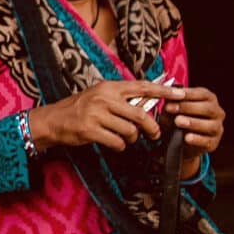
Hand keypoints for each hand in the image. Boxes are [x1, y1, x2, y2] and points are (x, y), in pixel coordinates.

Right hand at [30, 80, 180, 151]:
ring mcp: (96, 114)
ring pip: (130, 130)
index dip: (163, 90)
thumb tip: (150, 102)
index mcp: (109, 88)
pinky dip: (120, 145)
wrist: (52, 120)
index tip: (181, 93)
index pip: (142, 87)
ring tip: (125, 138)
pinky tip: (114, 143)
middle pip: (140, 114)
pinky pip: (117, 142)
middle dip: (151, 127)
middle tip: (155, 133)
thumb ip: (122, 98)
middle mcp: (104, 99)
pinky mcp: (90, 130)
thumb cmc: (79, 109)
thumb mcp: (100, 96)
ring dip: (132, 138)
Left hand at [169, 86, 223, 156]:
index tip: (173, 93)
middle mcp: (216, 113)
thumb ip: (171, 104)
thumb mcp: (171, 111)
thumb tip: (168, 97)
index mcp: (208, 100)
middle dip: (188, 107)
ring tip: (178, 121)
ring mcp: (217, 128)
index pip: (203, 94)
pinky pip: (208, 141)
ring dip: (194, 122)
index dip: (188, 93)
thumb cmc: (177, 120)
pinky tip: (187, 138)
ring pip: (211, 125)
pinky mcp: (213, 143)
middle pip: (208, 108)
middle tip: (170, 108)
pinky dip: (197, 139)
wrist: (179, 143)